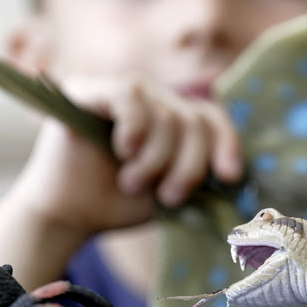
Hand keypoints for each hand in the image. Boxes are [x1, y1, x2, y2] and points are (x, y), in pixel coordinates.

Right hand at [13, 74, 242, 236]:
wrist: (65, 217)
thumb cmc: (116, 205)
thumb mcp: (170, 189)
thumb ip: (200, 172)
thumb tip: (241, 170)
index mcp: (170, 118)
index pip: (211, 117)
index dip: (226, 144)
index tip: (229, 177)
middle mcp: (149, 98)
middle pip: (193, 118)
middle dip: (187, 164)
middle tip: (167, 197)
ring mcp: (118, 89)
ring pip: (166, 111)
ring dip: (156, 157)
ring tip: (133, 182)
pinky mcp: (87, 89)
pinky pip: (130, 94)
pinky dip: (135, 127)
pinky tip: (124, 150)